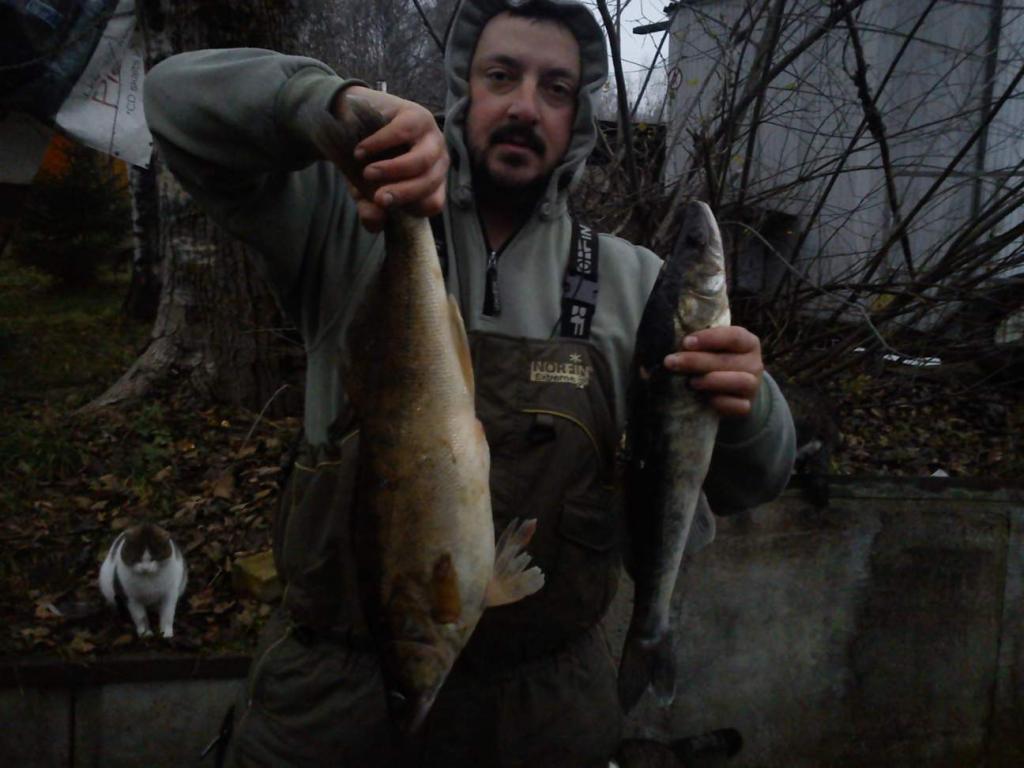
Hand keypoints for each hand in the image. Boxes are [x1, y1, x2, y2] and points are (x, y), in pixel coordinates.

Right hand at [334, 86, 448, 231]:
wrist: (354, 120)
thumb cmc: (368, 161)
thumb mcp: (366, 191)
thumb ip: (371, 210)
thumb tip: (375, 219)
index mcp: (433, 182)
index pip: (434, 202)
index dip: (411, 208)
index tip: (386, 205)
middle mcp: (438, 160)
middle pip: (429, 183)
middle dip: (402, 193)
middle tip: (378, 198)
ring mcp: (431, 136)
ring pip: (421, 161)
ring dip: (393, 171)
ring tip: (367, 173)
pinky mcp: (415, 115)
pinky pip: (402, 133)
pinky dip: (379, 145)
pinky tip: (361, 152)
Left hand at [663, 326, 763, 417]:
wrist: (732, 393)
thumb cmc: (715, 363)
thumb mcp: (711, 350)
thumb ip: (697, 346)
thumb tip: (667, 352)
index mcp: (747, 342)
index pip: (733, 336)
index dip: (709, 338)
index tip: (685, 342)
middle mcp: (754, 363)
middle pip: (728, 360)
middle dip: (696, 361)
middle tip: (671, 362)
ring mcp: (753, 385)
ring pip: (740, 382)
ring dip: (712, 381)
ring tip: (691, 382)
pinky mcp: (747, 406)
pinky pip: (738, 406)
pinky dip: (722, 403)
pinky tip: (706, 400)